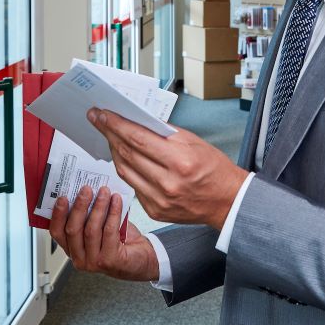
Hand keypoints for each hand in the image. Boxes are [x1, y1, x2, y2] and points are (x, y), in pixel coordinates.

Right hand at [49, 185, 158, 281]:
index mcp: (72, 249)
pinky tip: (116, 201)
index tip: (62, 197)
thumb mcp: (99, 227)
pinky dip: (113, 213)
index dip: (58, 215)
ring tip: (104, 192)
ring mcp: (94, 262)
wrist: (141, 258)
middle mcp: (79, 258)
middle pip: (73, 230)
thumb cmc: (118, 241)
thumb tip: (86, 190)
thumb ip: (89, 214)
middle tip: (86, 189)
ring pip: (91, 230)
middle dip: (79, 206)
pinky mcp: (110, 261)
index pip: (57, 233)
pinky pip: (109, 232)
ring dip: (98, 207)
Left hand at [89, 108, 248, 229]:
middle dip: (109, 134)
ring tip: (109, 136)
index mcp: (179, 161)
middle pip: (127, 154)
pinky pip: (132, 185)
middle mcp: (167, 183)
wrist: (227, 202)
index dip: (116, 125)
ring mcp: (159, 200)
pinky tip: (124, 157)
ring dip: (114, 151)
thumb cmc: (214, 169)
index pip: (138, 139)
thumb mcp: (194, 141)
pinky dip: (126, 169)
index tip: (102, 114)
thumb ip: (164, 132)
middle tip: (97, 120)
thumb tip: (137, 121)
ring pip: (124, 171)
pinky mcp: (154, 211)